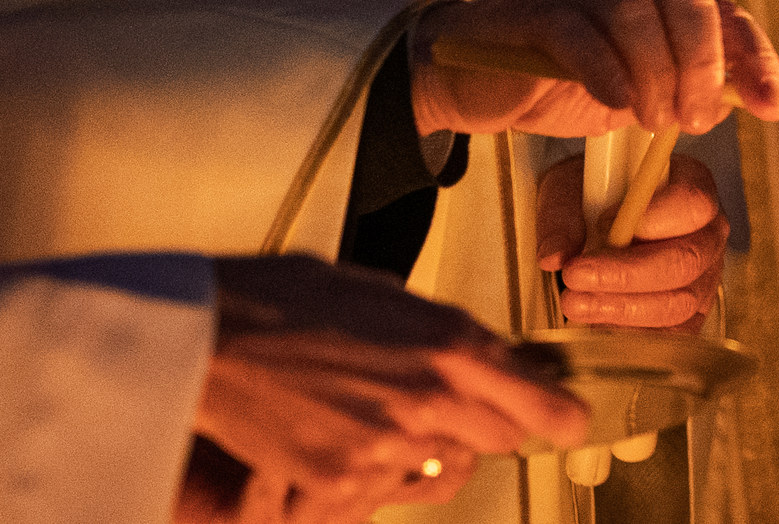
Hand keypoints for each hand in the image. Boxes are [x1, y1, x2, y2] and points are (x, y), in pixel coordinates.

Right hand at [181, 254, 586, 521]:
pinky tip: (349, 430)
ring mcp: (390, 448)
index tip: (563, 414)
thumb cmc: (295, 299)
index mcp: (452, 344)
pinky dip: (381, 465)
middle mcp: (433, 400)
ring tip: (387, 410)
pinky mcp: (345, 482)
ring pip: (449, 464)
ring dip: (435, 444)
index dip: (558, 413)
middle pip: (504, 440)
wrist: (215, 337)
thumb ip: (447, 330)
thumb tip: (485, 352)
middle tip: (461, 403)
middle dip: (493, 422)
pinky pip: (392, 485)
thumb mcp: (392, 295)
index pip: (543, 405)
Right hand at [410, 0, 778, 137]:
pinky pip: (582, 34)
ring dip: (656, 76)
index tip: (775, 105)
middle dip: (702, 66)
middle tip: (692, 119)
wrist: (467, 81)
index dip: (754, 56)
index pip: (720, 10)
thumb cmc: (555, 84)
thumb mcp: (633, 91)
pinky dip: (609, 73)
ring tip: (649, 119)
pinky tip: (616, 106)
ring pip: (637, 14)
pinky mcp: (535, 13)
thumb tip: (737, 99)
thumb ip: (680, 88)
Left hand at [537, 152, 728, 328]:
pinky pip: (673, 335)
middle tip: (576, 276)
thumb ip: (562, 215)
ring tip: (577, 304)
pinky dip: (634, 335)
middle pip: (684, 260)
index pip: (691, 203)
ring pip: (678, 303)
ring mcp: (705, 276)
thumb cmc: (595, 196)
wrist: (602, 221)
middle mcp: (708, 233)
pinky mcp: (692, 314)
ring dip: (622, 309)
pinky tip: (598, 324)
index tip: (603, 225)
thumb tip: (554, 256)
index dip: (648, 218)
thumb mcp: (571, 187)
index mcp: (692, 185)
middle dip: (626, 275)